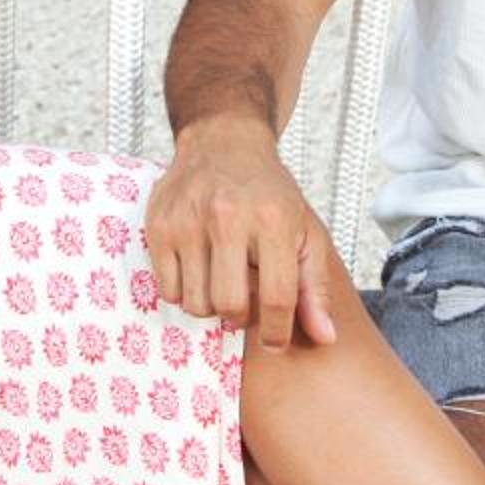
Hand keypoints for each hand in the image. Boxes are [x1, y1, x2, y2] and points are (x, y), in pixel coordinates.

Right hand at [143, 118, 336, 350]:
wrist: (224, 143)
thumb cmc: (269, 194)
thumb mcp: (305, 232)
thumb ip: (315, 287)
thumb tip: (325, 337)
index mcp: (273, 220)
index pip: (277, 298)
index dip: (277, 332)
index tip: (275, 341)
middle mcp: (228, 217)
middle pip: (229, 305)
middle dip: (240, 318)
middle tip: (245, 303)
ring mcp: (188, 220)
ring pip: (195, 303)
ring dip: (210, 305)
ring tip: (221, 281)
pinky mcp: (159, 225)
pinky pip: (167, 289)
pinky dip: (184, 291)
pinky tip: (198, 270)